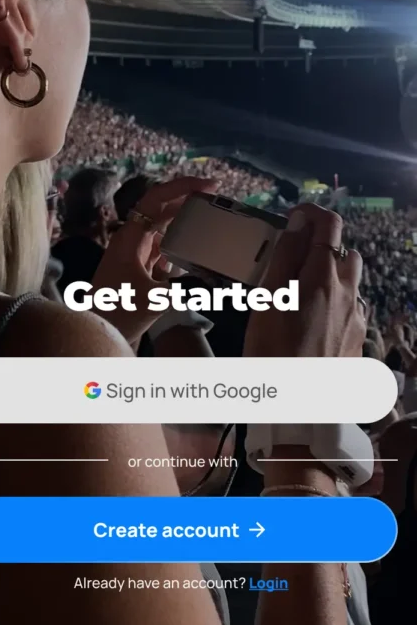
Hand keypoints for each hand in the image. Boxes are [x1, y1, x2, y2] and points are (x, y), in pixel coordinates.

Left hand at [91, 176, 216, 344]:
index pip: (157, 198)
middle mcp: (132, 238)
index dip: (183, 186)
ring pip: (164, 226)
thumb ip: (184, 290)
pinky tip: (194, 250)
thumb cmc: (117, 312)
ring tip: (210, 220)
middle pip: (162, 208)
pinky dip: (179, 244)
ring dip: (185, 221)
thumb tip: (211, 282)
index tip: (210, 186)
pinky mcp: (139, 265)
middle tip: (216, 199)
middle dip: (188, 200)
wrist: (95, 330)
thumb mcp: (154, 300)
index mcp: (130, 237)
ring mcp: (135, 251)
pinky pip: (163, 245)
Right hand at [244, 204, 364, 357]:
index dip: (310, 214)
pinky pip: (351, 308)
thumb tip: (297, 224)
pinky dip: (334, 303)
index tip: (292, 218)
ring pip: (350, 282)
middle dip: (321, 247)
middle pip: (344, 252)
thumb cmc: (273, 354)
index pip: (329, 224)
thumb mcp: (267, 300)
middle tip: (292, 260)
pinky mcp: (357, 340)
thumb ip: (284, 257)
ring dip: (330, 276)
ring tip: (301, 293)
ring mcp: (356, 318)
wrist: (297, 410)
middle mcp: (347, 293)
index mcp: (323, 277)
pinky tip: (311, 322)